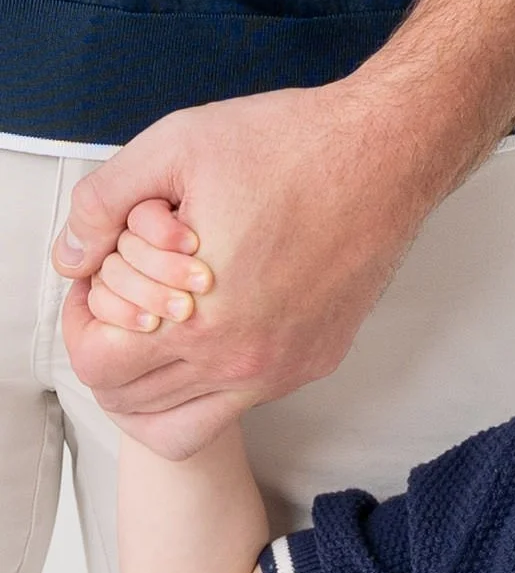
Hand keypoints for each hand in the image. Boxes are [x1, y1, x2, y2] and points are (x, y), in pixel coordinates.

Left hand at [54, 76, 443, 457]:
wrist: (385, 158)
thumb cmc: (288, 146)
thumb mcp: (173, 148)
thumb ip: (102, 204)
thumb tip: (70, 255)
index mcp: (199, 318)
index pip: (99, 367)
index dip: (79, 324)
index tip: (93, 288)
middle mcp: (242, 362)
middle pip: (132, 404)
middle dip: (110, 354)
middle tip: (119, 305)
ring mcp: (282, 371)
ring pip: (185, 425)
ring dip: (152, 385)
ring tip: (153, 333)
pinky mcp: (313, 364)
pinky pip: (240, 402)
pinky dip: (209, 378)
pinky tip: (213, 318)